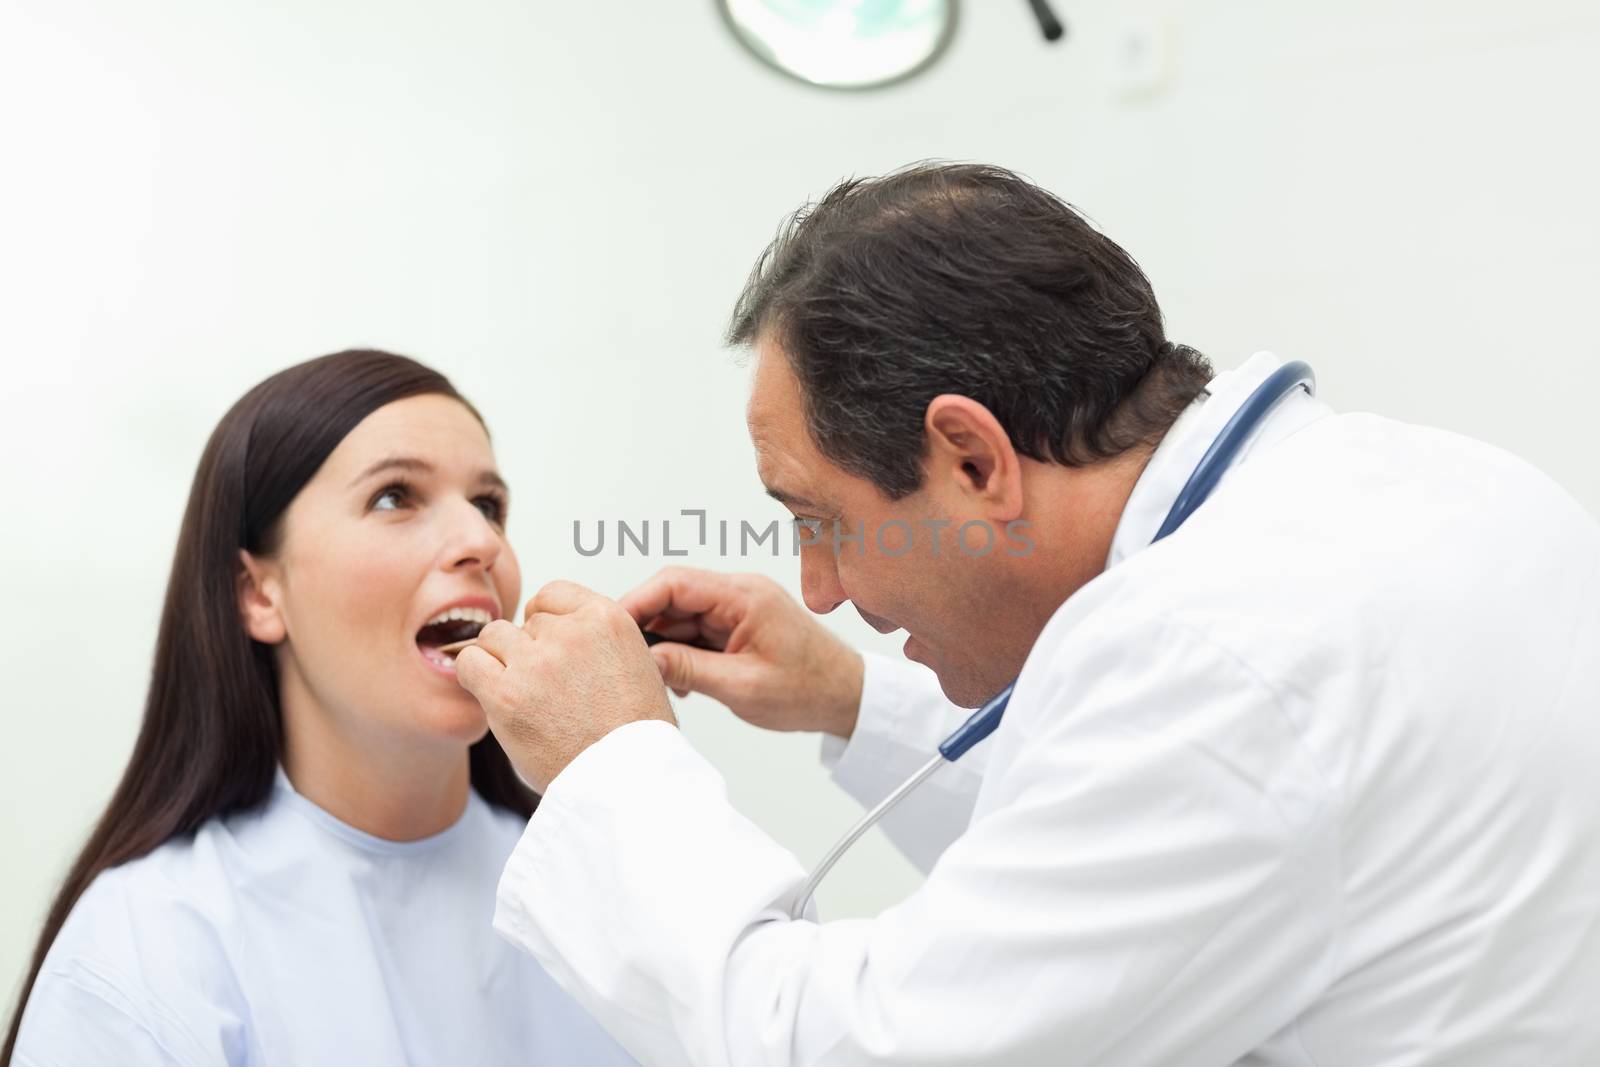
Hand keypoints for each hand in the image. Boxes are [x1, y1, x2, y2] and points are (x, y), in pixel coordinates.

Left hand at [455, 580, 675, 792]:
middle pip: (525, 621)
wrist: (629, 778)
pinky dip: (475, 676)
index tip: (550, 647)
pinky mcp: (507, 694)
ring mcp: (537, 661)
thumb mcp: (636, 665)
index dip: (546, 622)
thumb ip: (595, 642)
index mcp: (608, 619)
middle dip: (529, 649)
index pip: (553, 595)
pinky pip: (470, 663)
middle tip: (543, 687)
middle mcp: (571, 632)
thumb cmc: (634, 735)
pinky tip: (493, 697)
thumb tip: (553, 636)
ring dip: (501, 661)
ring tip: (521, 694)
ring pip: (494, 636)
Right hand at [619, 567, 863, 739]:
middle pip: (671, 598)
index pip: (675, 583)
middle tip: (623, 661)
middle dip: (644, 628)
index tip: (610, 629)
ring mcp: (736, 610)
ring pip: (679, 617)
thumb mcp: (743, 687)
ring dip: (661, 647)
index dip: (636, 602)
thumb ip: (690, 670)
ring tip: (654, 681)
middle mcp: (738, 594)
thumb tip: (643, 661)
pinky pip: (693, 632)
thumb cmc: (809, 689)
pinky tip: (678, 683)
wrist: (846, 697)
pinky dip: (679, 654)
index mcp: (745, 596)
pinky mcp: (735, 627)